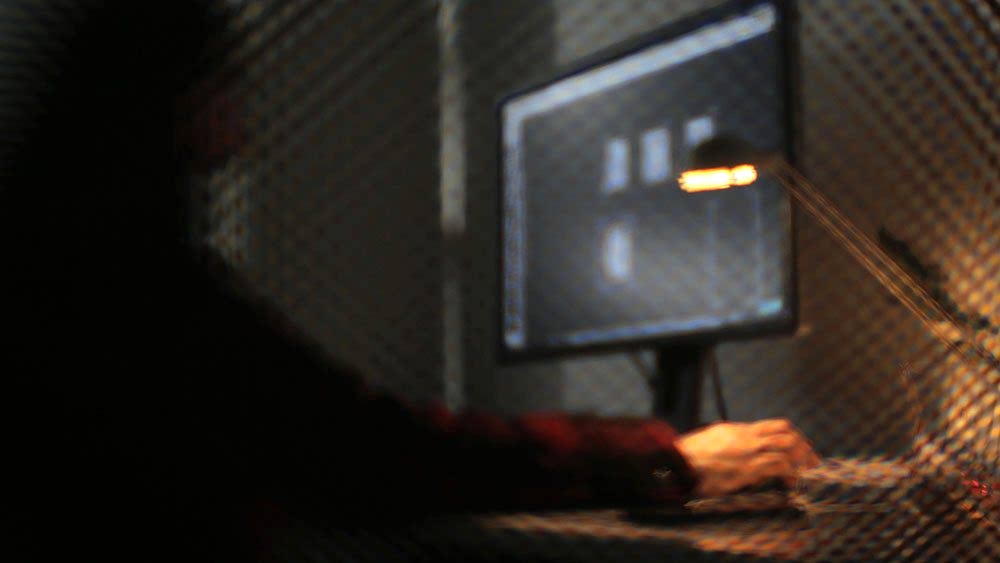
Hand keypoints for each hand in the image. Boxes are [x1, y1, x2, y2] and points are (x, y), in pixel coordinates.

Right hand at [674, 419, 819, 496]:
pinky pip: (778, 465)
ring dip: (801, 460)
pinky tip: (790, 485)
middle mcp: (745, 436)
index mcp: (737, 430)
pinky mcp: (747, 467)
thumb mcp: (709, 443)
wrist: (675, 463)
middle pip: (786, 432)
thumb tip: (739, 451)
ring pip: (787, 445)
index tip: (802, 450)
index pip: (775, 426)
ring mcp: (747, 450)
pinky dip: (790, 474)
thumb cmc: (686, 458)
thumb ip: (727, 443)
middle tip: (812, 462)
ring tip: (806, 474)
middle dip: (803, 446)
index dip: (793, 437)